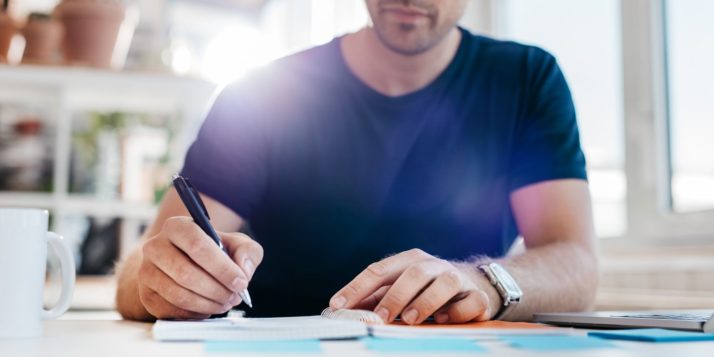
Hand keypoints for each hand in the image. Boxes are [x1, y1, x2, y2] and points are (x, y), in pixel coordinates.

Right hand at [137, 216, 262, 318]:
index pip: (198, 246)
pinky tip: (208, 307)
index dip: (222, 268)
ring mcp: (146, 272)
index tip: (241, 282)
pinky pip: (172, 310)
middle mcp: (155, 246)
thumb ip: (247, 251)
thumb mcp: (235, 244)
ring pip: (179, 295)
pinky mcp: (146, 295)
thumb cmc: (213, 252)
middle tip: (235, 297)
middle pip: (186, 274)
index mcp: (177, 226)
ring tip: (225, 303)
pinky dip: (196, 313)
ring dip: (208, 304)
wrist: (185, 264)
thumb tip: (243, 269)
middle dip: (217, 290)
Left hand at [329, 249, 500, 324]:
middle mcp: (434, 265)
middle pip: (413, 273)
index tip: (337, 305)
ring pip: (444, 283)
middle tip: (380, 317)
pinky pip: (471, 302)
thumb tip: (341, 310)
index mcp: (409, 260)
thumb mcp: (401, 287)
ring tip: (411, 319)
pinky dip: (457, 311)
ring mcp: (457, 279)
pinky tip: (444, 320)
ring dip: (426, 301)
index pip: (379, 270)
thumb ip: (376, 297)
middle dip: (394, 296)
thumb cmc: (428, 288)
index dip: (357, 287)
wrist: (477, 285)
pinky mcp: (478, 297)